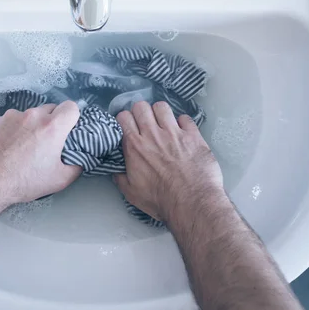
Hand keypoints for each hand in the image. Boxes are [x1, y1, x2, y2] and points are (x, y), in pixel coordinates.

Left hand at [0, 101, 81, 206]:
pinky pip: (13, 120)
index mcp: (52, 126)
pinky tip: (9, 147)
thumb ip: (77, 165)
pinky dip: (15, 129)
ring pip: (30, 115)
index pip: (71, 106)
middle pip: (50, 109)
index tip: (69, 130)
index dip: (73, 118)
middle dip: (53, 122)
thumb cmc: (23, 181)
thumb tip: (82, 158)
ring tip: (25, 147)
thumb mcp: (59, 180)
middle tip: (48, 142)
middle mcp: (33, 115)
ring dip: (32, 125)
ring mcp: (12, 116)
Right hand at [114, 101, 224, 222]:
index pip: (123, 117)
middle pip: (141, 106)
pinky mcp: (193, 135)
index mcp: (134, 146)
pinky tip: (182, 132)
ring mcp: (174, 132)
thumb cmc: (160, 200)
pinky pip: (185, 118)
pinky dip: (182, 122)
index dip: (124, 120)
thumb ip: (120, 177)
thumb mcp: (131, 193)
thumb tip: (116, 169)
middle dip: (141, 112)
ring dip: (160, 113)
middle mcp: (152, 134)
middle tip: (145, 124)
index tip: (128, 127)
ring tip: (163, 124)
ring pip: (162, 107)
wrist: (191, 203)